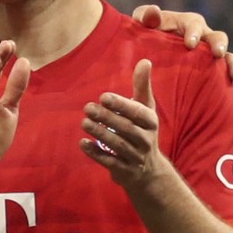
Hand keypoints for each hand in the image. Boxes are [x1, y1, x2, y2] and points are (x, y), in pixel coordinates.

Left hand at [81, 59, 166, 188]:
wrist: (149, 171)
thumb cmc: (143, 131)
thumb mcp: (145, 109)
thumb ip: (142, 86)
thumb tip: (145, 61)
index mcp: (151, 122)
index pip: (138, 113)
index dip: (121, 105)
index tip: (103, 96)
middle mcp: (146, 140)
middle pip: (126, 128)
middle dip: (106, 118)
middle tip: (87, 108)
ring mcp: (135, 157)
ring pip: (117, 145)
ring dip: (99, 133)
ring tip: (84, 122)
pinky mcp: (124, 170)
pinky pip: (109, 162)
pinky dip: (95, 153)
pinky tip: (82, 143)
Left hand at [132, 5, 232, 97]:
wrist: (149, 52)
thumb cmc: (146, 33)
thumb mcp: (142, 24)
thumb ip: (145, 17)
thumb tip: (154, 12)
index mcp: (188, 23)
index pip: (194, 24)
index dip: (194, 32)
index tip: (190, 44)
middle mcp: (204, 37)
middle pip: (218, 38)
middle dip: (219, 45)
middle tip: (218, 54)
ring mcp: (210, 54)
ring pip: (227, 57)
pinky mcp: (212, 70)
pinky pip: (226, 76)